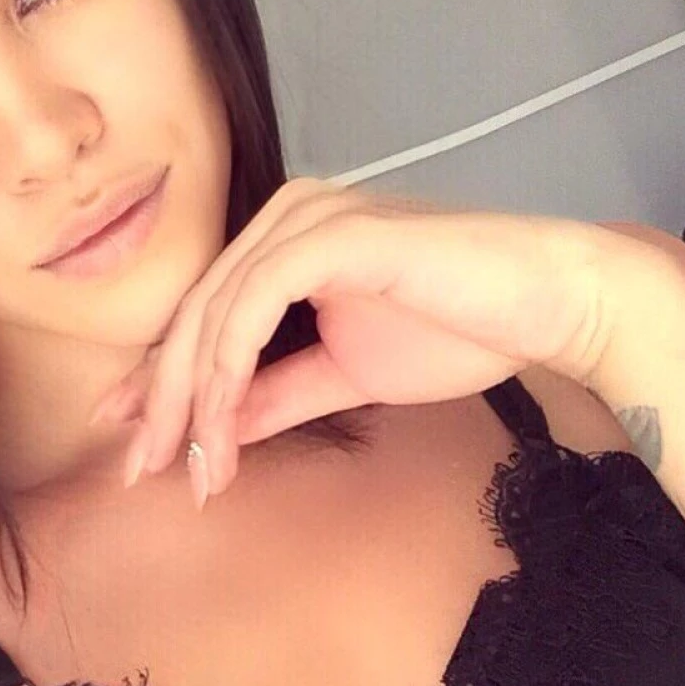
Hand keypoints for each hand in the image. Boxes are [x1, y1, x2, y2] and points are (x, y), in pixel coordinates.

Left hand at [91, 178, 653, 504]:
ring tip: (190, 470)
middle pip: (196, 314)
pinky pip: (253, 309)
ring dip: (191, 401)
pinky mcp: (330, 233)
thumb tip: (214, 428)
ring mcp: (306, 217)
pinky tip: (219, 430)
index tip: (137, 440)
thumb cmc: (457, 330)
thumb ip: (274, 394)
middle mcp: (284, 215)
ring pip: (215, 315)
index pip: (205, 313)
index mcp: (284, 238)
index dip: (161, 379)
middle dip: (160, 400)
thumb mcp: (342, 374)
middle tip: (140, 468)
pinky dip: (227, 374)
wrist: (547, 305)